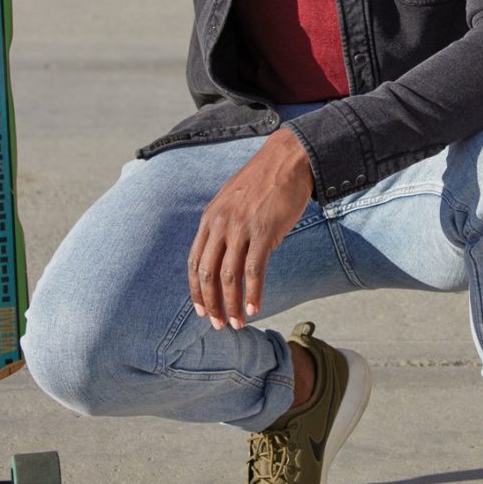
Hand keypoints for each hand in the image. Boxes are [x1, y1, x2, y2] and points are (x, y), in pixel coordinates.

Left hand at [187, 127, 313, 328]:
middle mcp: (220, 224)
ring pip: (229, 276)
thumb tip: (227, 256)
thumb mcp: (232, 201)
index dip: (196, 291)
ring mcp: (241, 228)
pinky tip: (254, 308)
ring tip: (237, 323)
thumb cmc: (263, 181)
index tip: (201, 310)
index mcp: (209, 218)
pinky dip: (253, 293)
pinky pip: (254, 270)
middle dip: (211, 304)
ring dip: (231, 305)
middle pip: (207, 274)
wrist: (288, 158)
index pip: (194, 262)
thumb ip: (224, 226)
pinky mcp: (264, 231)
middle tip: (218, 324)